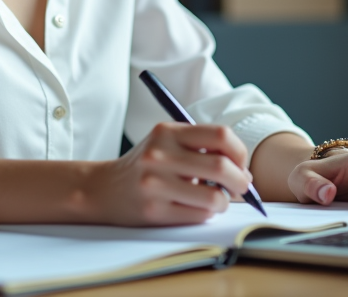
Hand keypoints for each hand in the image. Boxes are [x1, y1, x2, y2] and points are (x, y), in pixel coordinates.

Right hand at [89, 123, 252, 225]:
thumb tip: (244, 170)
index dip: (240, 151)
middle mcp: (159, 154)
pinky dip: (206, 214)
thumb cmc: (145, 165)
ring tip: (215, 199)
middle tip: (241, 187)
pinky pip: (199, 216)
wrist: (104, 189)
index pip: (220, 135)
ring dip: (223, 202)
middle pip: (221, 167)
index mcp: (167, 132)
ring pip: (213, 197)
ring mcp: (155, 184)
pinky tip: (196, 208)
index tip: (241, 164)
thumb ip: (200, 146)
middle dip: (240, 181)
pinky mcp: (154, 211)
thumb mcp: (166, 142)